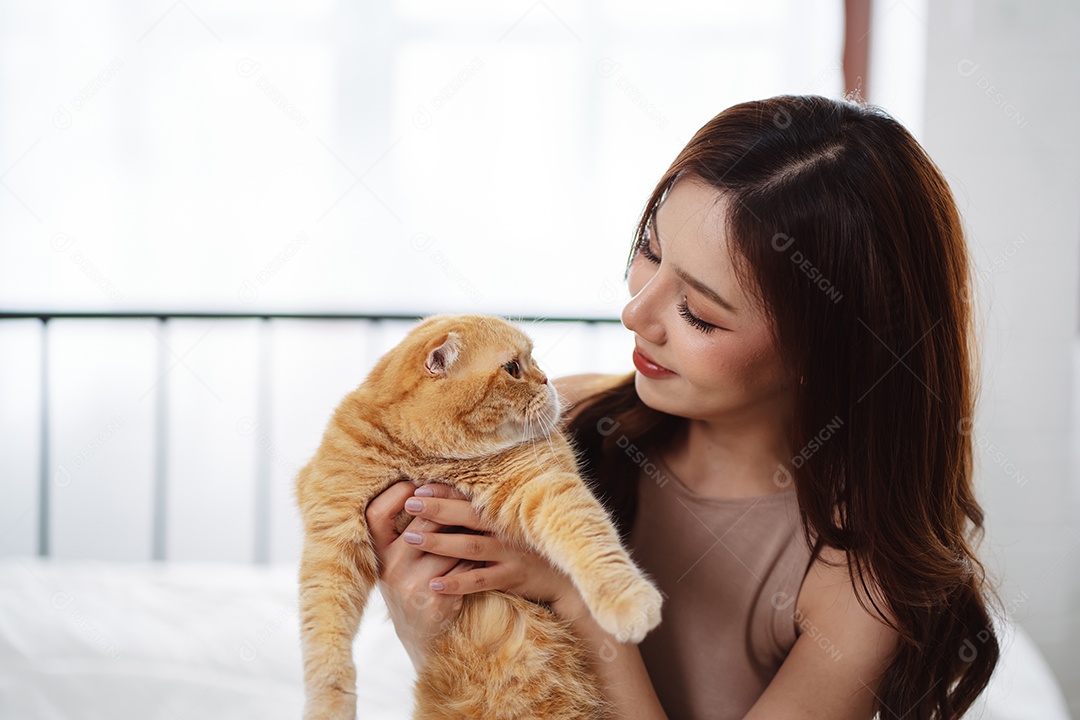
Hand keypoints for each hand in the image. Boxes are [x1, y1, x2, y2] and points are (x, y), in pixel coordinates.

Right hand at [367, 481, 477, 669]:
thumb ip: (405, 529)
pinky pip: (465, 565)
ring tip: (480, 518)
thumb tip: (426, 485)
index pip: (377, 514)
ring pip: (448, 542)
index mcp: (379, 555)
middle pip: (422, 522)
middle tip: (466, 493)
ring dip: (467, 530)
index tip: (416, 482)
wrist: (422, 637)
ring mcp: (412, 585)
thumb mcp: (398, 560)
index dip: (396, 494)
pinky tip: (485, 550)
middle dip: (446, 507)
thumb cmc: (413, 585)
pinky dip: (476, 555)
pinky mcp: (436, 599)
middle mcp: (391, 569)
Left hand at [398, 487, 581, 615]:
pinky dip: (457, 583)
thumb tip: (450, 498)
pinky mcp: (512, 577)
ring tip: (411, 540)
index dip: (445, 491)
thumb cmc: (533, 544)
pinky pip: (481, 581)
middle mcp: (507, 528)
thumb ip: (489, 511)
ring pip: (470, 547)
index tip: (419, 487)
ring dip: (440, 543)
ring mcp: (510, 553)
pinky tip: (434, 584)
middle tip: (409, 503)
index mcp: (505, 511)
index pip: (471, 497)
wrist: (566, 575)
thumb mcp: (516, 522)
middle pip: (468, 516)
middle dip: (437, 509)